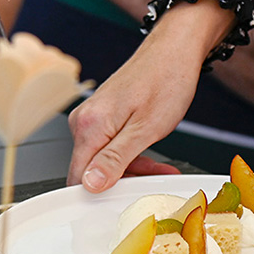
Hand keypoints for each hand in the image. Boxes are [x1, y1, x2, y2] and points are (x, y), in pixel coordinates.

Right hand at [66, 34, 202, 190]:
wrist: (175, 51)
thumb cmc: (166, 81)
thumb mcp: (146, 129)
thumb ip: (116, 159)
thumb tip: (90, 184)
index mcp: (89, 125)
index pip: (77, 177)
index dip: (97, 196)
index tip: (119, 201)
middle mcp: (85, 120)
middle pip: (91, 170)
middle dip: (122, 182)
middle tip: (152, 182)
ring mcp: (93, 117)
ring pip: (104, 160)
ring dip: (131, 169)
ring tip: (160, 169)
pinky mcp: (104, 115)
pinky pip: (111, 146)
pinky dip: (132, 155)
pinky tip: (153, 158)